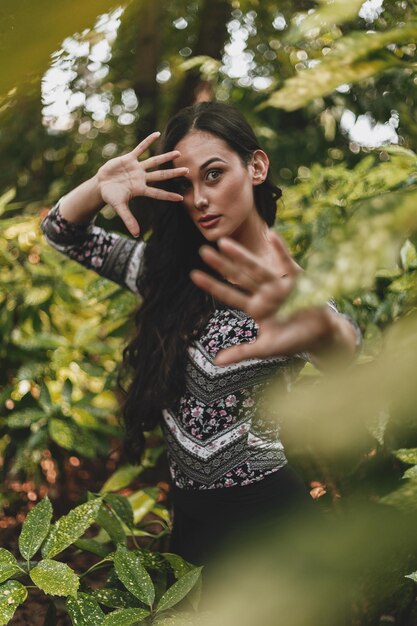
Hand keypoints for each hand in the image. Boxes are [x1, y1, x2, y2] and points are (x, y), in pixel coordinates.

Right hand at [97, 131, 187, 236]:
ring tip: (178, 153)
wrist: (101, 185)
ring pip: (154, 161)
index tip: (181, 198)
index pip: (158, 193)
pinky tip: (157, 134)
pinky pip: (140, 148)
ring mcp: (137, 168)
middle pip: (161, 175)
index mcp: (141, 190)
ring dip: (166, 157)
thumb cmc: (111, 197)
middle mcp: (142, 178)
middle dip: (173, 173)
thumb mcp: (119, 207)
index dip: (169, 195)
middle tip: (187, 171)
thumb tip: (136, 235)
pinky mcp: (129, 159)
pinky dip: (148, 142)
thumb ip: (128, 219)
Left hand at [190, 233, 353, 365]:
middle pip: (239, 277)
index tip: (194, 274)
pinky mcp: (297, 280)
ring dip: (241, 255)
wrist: (322, 338)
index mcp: (256, 308)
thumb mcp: (265, 349)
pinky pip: (287, 263)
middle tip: (203, 250)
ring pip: (257, 268)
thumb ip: (242, 352)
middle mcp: (265, 293)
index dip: (213, 286)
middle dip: (222, 265)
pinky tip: (272, 236)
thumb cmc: (294, 342)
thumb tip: (216, 362)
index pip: (230, 295)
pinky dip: (281, 250)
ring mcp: (279, 285)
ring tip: (224, 243)